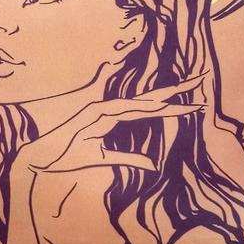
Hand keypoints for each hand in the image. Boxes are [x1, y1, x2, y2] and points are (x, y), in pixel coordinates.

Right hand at [14, 72, 208, 175]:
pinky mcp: (91, 115)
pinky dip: (136, 106)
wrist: (41, 158)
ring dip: (162, 100)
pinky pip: (119, 110)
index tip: (197, 104)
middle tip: (201, 78)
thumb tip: (154, 165)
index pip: (150, 109)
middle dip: (176, 89)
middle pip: (150, 98)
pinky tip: (154, 105)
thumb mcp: (104, 160)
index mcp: (115, 117)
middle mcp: (111, 109)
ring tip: (186, 96)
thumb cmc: (68, 156)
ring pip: (139, 102)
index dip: (174, 106)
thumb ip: (129, 159)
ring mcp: (101, 110)